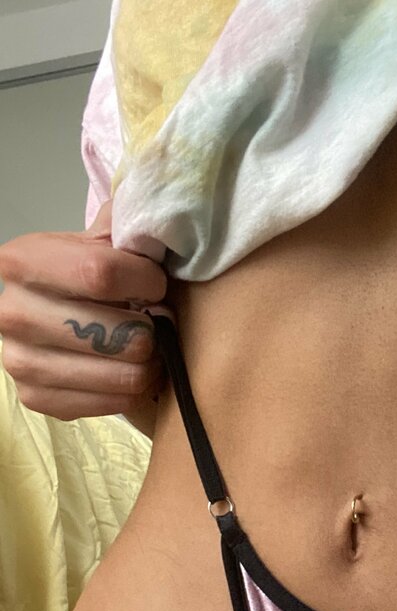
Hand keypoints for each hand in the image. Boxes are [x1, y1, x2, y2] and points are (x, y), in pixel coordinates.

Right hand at [0, 201, 168, 434]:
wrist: (71, 315)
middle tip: (158, 322)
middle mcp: (11, 312)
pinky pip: (109, 404)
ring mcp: (19, 361)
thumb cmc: (97, 274)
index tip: (156, 284)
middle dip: (153, 329)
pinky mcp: (37, 399)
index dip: (146, 281)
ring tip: (151, 348)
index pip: (100, 273)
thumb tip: (164, 202)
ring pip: (120, 374)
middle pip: (115, 333)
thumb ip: (130, 222)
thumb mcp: (107, 238)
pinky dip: (133, 391)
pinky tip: (131, 371)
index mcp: (23, 260)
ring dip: (150, 364)